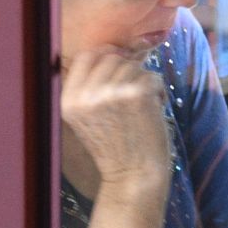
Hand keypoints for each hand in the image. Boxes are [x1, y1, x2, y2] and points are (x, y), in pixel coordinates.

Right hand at [60, 49, 169, 189]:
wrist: (132, 177)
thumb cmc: (115, 147)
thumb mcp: (88, 117)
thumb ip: (92, 87)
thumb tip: (113, 50)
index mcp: (69, 100)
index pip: (86, 56)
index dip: (106, 56)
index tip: (119, 70)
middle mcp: (86, 94)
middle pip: (112, 57)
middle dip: (129, 71)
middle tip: (135, 96)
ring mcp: (110, 92)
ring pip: (134, 66)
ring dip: (145, 82)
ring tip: (143, 107)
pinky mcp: (136, 94)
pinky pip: (152, 76)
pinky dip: (159, 91)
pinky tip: (154, 110)